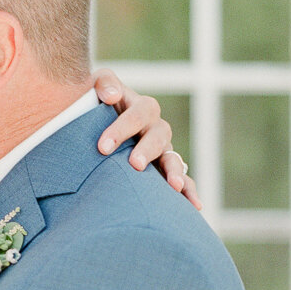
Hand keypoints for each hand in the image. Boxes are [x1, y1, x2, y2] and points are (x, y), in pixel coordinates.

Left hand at [93, 68, 201, 210]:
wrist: (98, 125)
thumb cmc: (95, 106)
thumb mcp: (97, 89)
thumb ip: (104, 84)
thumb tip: (112, 95)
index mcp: (141, 108)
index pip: (137, 114)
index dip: (121, 129)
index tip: (103, 147)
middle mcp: (156, 128)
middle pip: (158, 136)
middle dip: (147, 150)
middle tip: (135, 165)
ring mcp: (163, 150)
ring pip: (172, 158)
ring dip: (173, 172)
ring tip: (173, 186)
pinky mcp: (165, 170)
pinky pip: (182, 180)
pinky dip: (189, 191)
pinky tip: (195, 205)